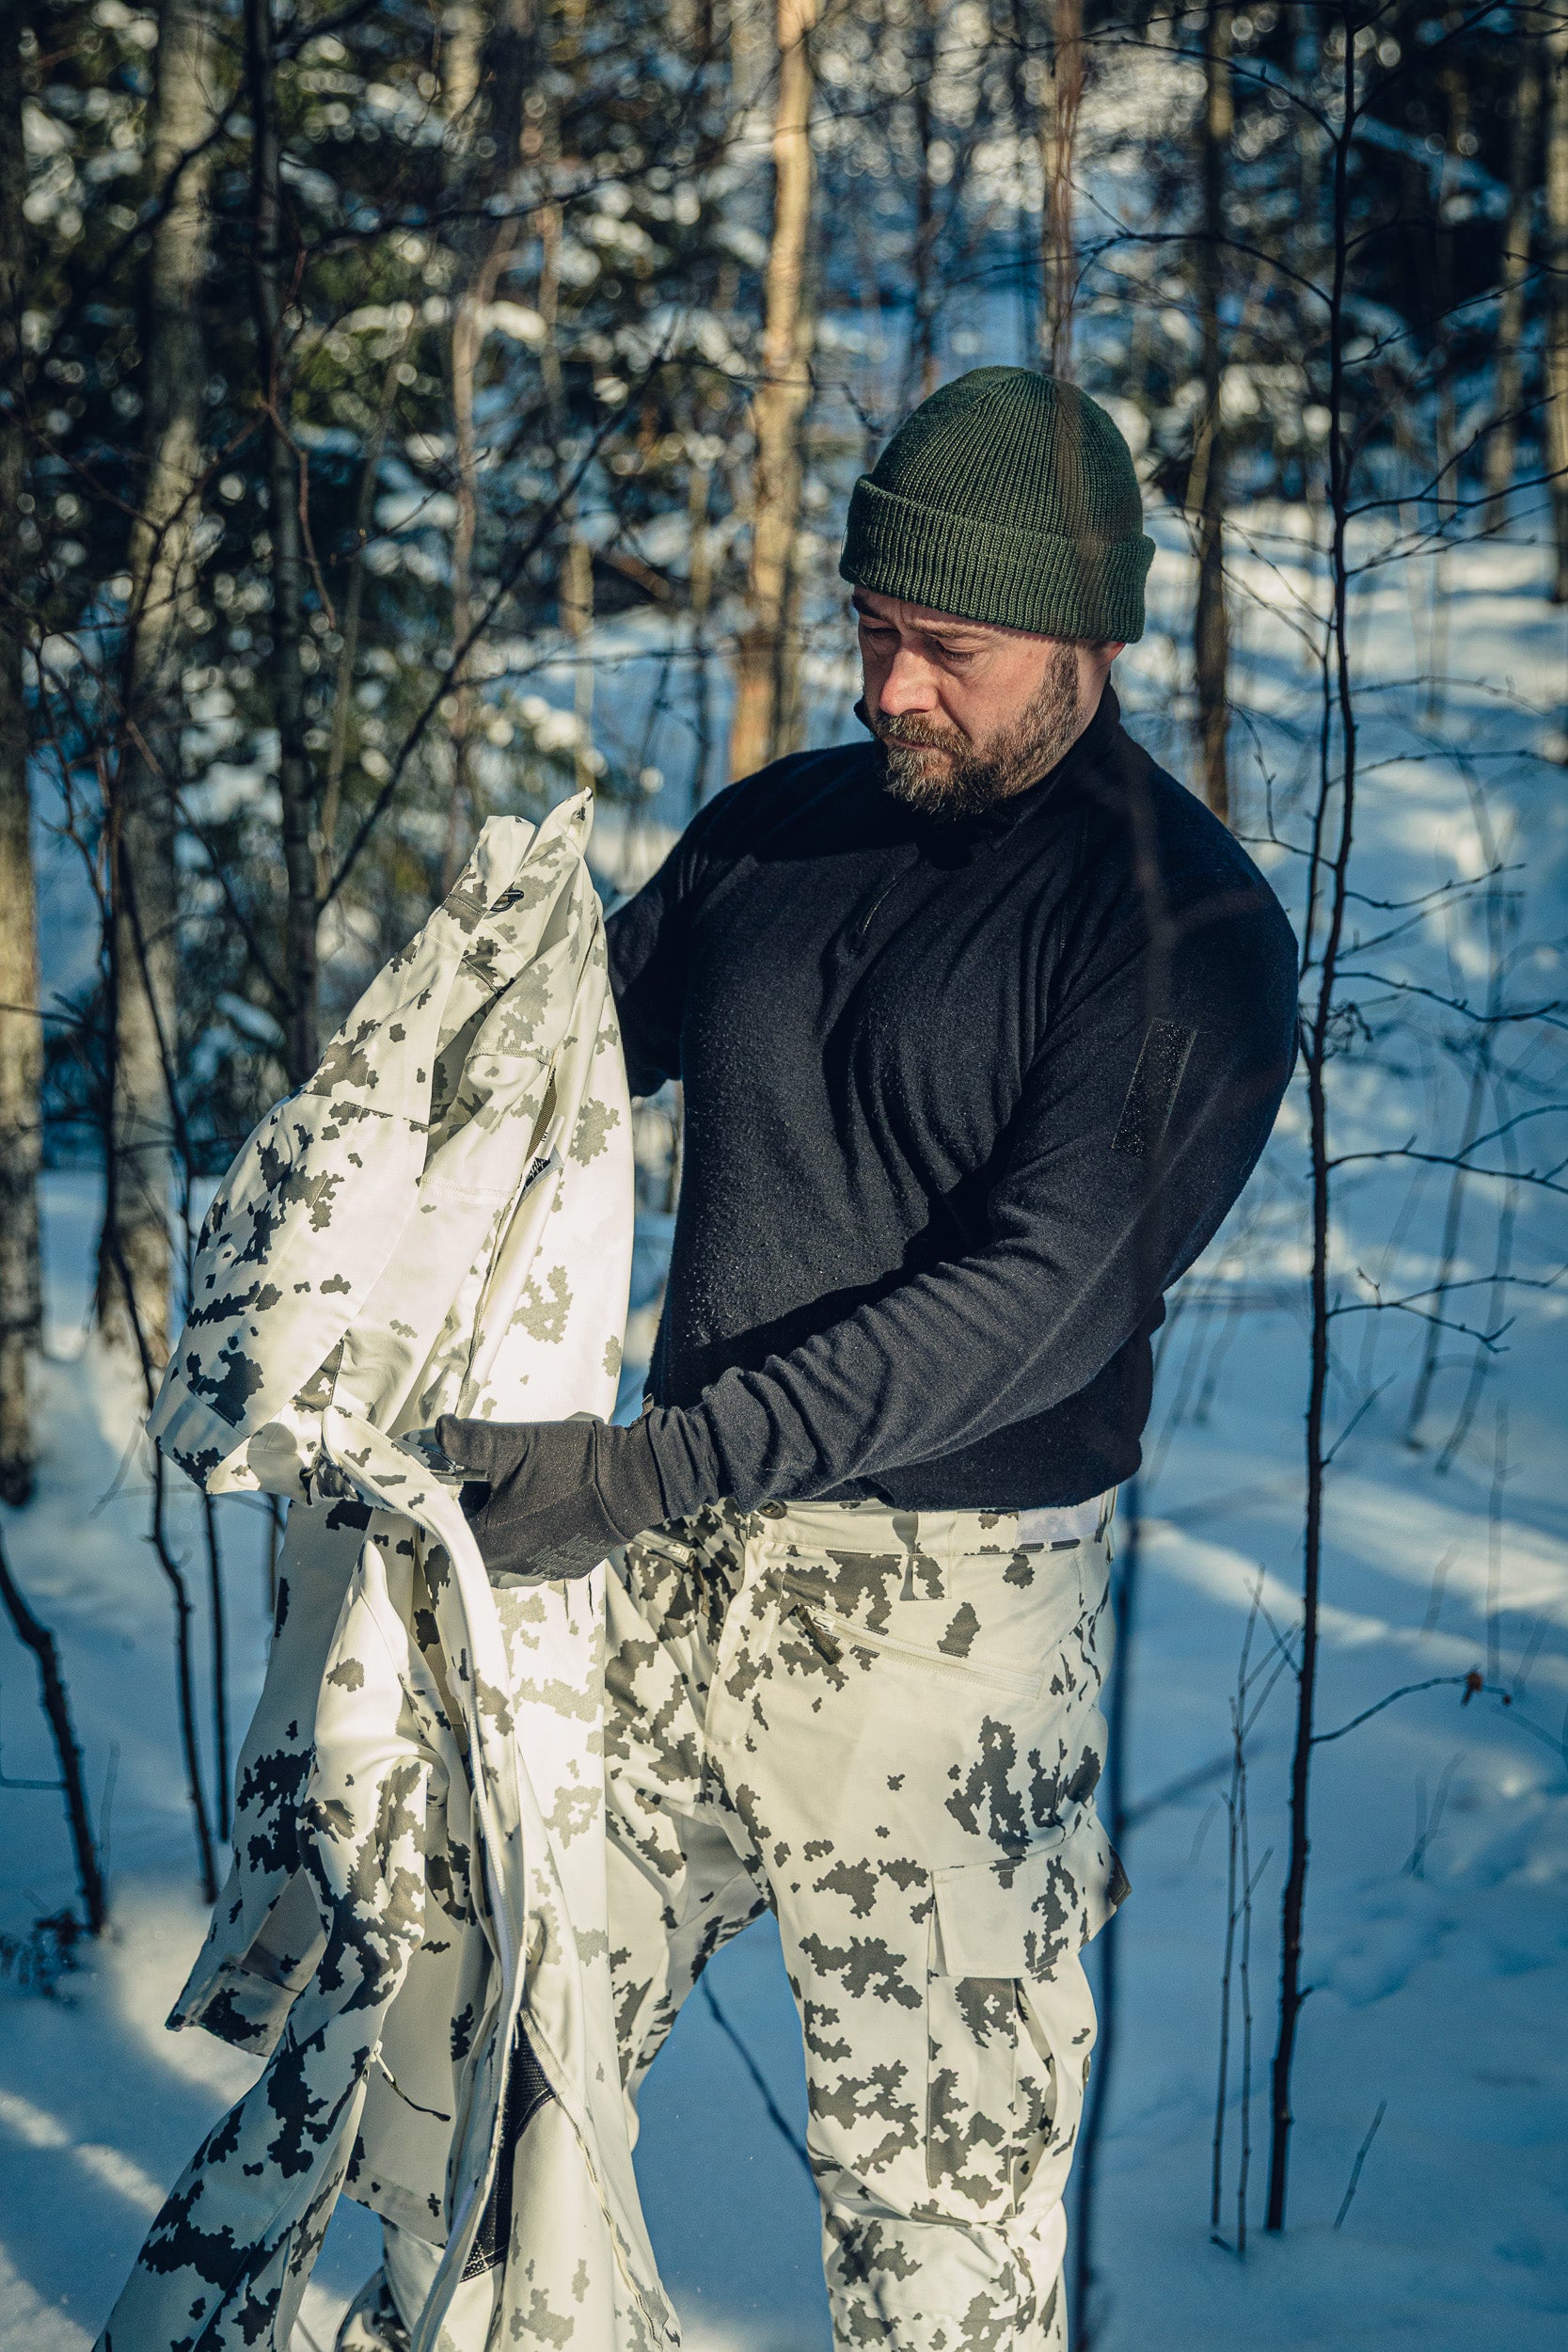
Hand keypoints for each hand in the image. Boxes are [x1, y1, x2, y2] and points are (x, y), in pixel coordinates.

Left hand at [435, 1413, 669, 1583]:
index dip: (461, 1500)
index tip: (477, 1479)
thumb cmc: (570, 1464)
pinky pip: (541, 1554)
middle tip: (507, 1478)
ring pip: (510, 1549)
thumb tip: (440, 1431)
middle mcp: (514, 1566)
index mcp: (491, 1542)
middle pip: (481, 1540)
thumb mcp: (514, 1445)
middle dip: (487, 1511)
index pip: (453, 1527)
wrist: (631, 1480)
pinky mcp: (570, 1567)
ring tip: (534, 1490)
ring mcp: (545, 1569)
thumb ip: (470, 1442)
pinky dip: (541, 1533)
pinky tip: (556, 1505)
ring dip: (513, 1524)